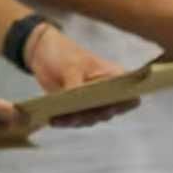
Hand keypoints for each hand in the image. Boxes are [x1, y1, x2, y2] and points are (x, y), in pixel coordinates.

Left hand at [24, 26, 138, 128]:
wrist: (43, 51)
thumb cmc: (64, 53)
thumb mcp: (71, 65)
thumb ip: (76, 85)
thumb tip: (76, 104)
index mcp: (115, 78)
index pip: (129, 98)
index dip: (123, 106)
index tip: (109, 106)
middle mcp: (108, 94)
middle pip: (107, 112)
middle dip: (93, 115)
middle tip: (77, 114)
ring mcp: (93, 103)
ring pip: (90, 119)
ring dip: (76, 120)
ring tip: (60, 118)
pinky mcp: (77, 109)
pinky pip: (74, 120)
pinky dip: (64, 121)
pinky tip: (54, 120)